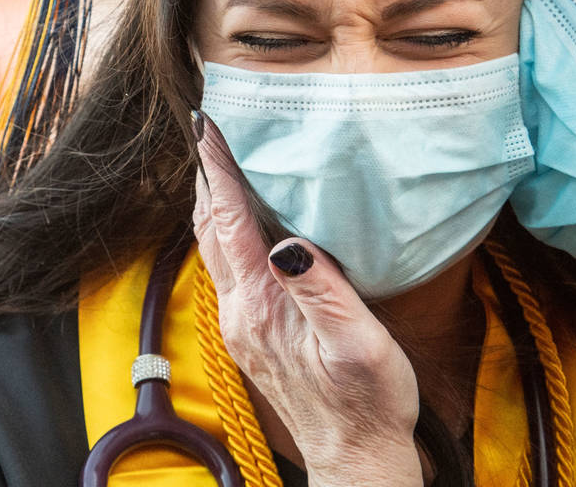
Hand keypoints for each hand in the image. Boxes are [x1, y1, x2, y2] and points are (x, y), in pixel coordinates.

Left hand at [190, 111, 423, 486]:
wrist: (355, 457)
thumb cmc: (369, 402)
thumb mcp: (357, 344)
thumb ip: (321, 290)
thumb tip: (289, 241)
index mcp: (262, 305)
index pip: (230, 221)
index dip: (219, 169)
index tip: (207, 123)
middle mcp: (241, 312)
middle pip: (210, 228)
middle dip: (208, 174)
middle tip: (208, 124)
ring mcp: (243, 324)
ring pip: (214, 246)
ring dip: (214, 200)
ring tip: (221, 157)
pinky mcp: (254, 333)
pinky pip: (229, 266)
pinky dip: (228, 228)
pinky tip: (244, 217)